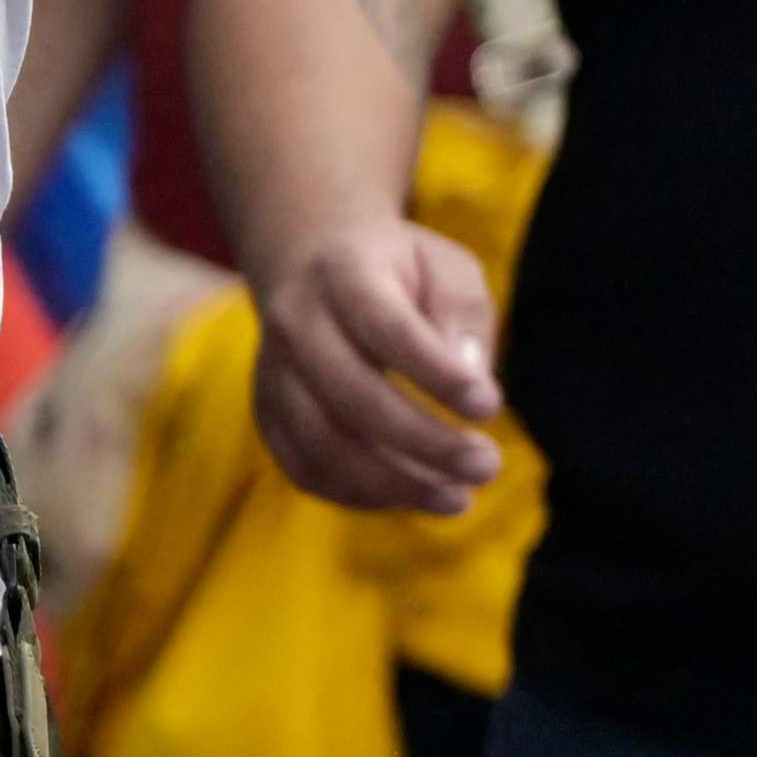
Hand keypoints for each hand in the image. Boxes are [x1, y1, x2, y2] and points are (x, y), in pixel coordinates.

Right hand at [249, 219, 501, 518]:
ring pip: (323, 444)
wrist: (308, 259)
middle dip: (425, 443)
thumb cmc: (397, 267)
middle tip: (486, 466)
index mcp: (344, 274)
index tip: (489, 407)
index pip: (389, 331)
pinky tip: (411, 496)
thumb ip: (462, 314)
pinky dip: (359, 493)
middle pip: (354, 398)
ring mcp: (273, 373)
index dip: (437, 375)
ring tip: (457, 498)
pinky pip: (305, 468)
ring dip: (394, 483)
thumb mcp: (445, 265)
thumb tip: (474, 382)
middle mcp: (296, 323)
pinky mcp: (267, 413)